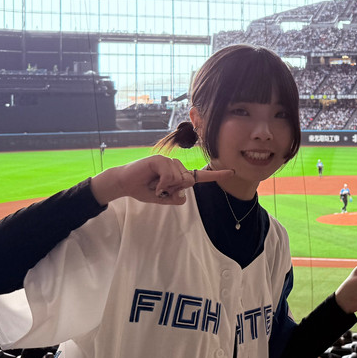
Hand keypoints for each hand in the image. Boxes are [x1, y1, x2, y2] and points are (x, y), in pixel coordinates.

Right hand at [89, 156, 236, 205]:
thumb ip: (174, 198)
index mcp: (178, 175)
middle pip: (188, 181)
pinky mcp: (160, 159)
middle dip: (174, 189)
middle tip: (158, 188)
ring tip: (153, 183)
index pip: (200, 176)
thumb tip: (183, 195)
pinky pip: (170, 175)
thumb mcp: (161, 198)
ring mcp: (168, 161)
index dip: (216, 175)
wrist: (124, 184)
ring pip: (180, 178)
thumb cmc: (143, 189)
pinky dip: (162, 183)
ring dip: (165, 186)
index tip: (232, 172)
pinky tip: (152, 182)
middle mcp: (176, 166)